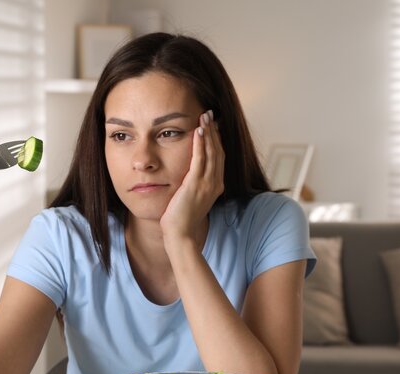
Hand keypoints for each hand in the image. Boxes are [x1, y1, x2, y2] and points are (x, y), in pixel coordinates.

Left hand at [160, 110, 224, 244]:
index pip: (219, 157)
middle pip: (218, 151)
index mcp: (216, 185)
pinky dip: (201, 144)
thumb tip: (188, 175)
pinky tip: (198, 131)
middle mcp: (215, 183)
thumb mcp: (191, 198)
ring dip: (208, 132)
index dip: (216, 139)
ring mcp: (207, 184)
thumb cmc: (181, 219)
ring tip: (205, 117)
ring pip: (212, 152)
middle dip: (214, 131)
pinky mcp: (195, 185)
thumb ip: (193, 184)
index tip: (212, 125)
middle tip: (209, 114)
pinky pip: (200, 160)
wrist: (180, 234)